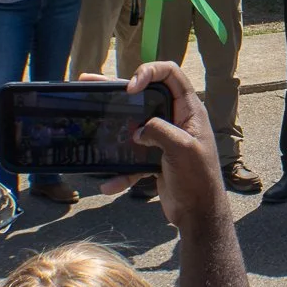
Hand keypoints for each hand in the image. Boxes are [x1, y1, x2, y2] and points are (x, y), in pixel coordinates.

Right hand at [99, 62, 226, 230]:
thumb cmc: (199, 179)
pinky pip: (132, 159)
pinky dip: (120, 171)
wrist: (199, 215)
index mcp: (189, 110)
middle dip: (119, 88)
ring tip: (86, 109)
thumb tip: (138, 132)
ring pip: (133, 125)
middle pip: (145, 95)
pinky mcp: (154, 159)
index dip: (149, 71)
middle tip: (91, 81)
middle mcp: (176, 120)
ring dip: (112, 124)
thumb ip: (159, 131)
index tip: (131, 88)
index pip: (170, 74)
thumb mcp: (182, 148)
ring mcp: (164, 139)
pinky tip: (108, 185)